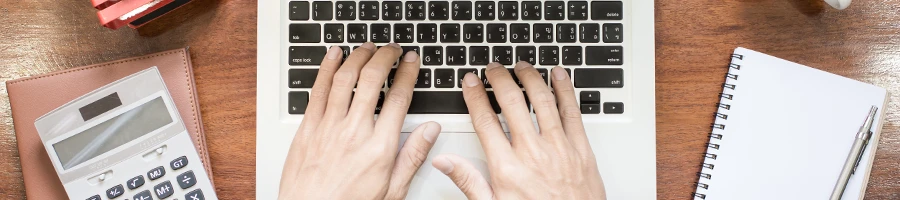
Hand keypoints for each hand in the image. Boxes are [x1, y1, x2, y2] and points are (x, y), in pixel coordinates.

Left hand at [279, 43, 441, 199]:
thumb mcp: (393, 190)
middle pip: (371, 79)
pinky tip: (334, 56)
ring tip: (367, 47)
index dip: (407, 73)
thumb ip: (413, 157)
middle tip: (392, 49)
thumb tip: (430, 131)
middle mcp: (354, 132)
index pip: (398, 98)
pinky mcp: (308, 128)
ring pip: (345, 78)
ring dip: (358, 56)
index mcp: (379, 147)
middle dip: (384, 57)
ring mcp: (328, 127)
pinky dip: (327, 67)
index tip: (411, 61)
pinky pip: (318, 89)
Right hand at [432, 62, 605, 198]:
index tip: (471, 82)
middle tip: (493, 68)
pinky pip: (572, 111)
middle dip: (500, 79)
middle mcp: (532, 153)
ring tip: (521, 66)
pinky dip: (564, 90)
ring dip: (530, 78)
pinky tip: (558, 75)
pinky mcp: (581, 149)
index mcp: (507, 168)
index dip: (475, 97)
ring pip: (542, 101)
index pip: (486, 121)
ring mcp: (559, 148)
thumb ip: (469, 181)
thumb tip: (444, 163)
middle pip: (513, 103)